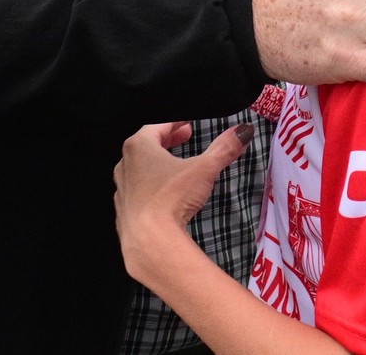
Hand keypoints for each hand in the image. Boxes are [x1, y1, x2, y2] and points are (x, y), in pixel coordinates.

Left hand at [113, 122, 252, 278]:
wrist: (149, 241)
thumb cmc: (172, 198)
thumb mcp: (204, 168)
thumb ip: (224, 148)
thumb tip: (244, 131)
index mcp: (139, 147)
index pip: (157, 126)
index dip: (174, 124)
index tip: (186, 124)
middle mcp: (125, 165)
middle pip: (146, 146)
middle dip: (167, 141)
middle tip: (184, 138)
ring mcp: (122, 190)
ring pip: (139, 169)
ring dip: (156, 164)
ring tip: (174, 166)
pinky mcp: (124, 212)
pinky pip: (137, 192)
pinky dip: (150, 187)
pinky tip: (163, 194)